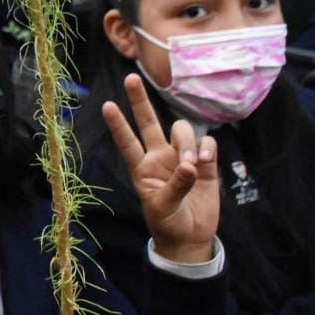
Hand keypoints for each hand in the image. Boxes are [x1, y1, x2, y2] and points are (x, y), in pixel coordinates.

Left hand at [102, 74, 218, 262]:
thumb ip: (176, 185)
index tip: (107, 106)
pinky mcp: (205, 163)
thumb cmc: (168, 223)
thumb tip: (191, 164)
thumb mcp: (164, 207)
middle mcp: (159, 157)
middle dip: (140, 101)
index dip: (119, 125)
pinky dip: (207, 148)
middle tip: (131, 78)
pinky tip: (206, 161)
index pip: (127, 142)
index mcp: (142, 168)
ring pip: (182, 131)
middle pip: (149, 122)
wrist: (189, 236)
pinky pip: (207, 143)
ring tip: (192, 164)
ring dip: (188, 142)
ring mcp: (182, 157)